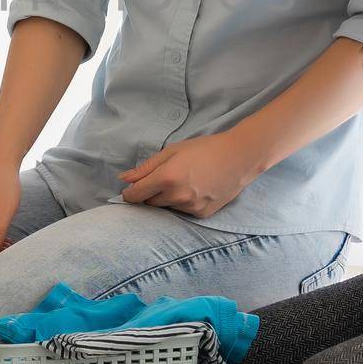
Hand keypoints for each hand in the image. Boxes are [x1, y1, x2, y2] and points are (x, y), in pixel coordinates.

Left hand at [118, 131, 261, 218]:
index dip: (129, 193)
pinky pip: (183, 211)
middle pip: (150, 203)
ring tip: (184, 181)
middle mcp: (177, 196)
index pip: (135, 195)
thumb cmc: (205, 149)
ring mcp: (190, 207)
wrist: (239, 158)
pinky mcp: (202, 214)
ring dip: (167, 198)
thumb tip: (124, 179)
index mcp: (166, 178)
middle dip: (150, 193)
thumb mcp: (172, 151)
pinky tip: (195, 188)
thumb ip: (146, 167)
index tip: (130, 189)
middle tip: (164, 178)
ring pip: (167, 207)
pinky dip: (183, 203)